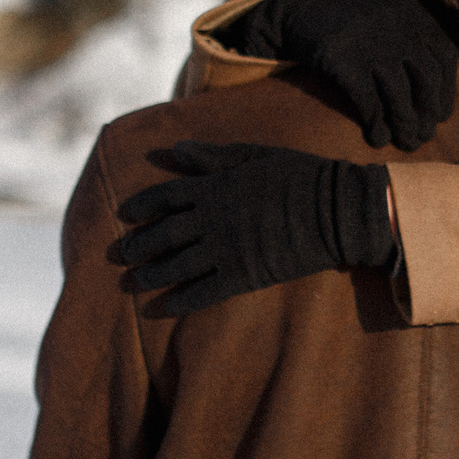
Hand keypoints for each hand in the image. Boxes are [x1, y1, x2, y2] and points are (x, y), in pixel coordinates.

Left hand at [110, 142, 397, 316]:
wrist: (334, 210)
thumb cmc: (298, 175)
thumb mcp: (254, 155)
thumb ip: (212, 156)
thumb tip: (176, 151)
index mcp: (214, 186)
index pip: (165, 196)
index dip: (142, 206)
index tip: (126, 215)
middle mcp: (212, 218)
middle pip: (164, 233)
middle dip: (141, 245)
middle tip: (124, 255)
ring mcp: (226, 249)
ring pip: (178, 264)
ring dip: (153, 273)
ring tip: (136, 280)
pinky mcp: (244, 275)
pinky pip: (205, 291)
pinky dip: (182, 300)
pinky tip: (166, 306)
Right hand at [216, 0, 457, 150]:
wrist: (299, 5)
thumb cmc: (349, 22)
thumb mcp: (386, 15)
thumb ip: (413, 39)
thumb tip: (435, 95)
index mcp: (411, 12)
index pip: (444, 57)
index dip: (446, 90)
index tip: (441, 116)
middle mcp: (395, 23)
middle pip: (425, 78)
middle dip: (428, 113)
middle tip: (423, 138)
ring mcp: (368, 40)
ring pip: (398, 94)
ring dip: (404, 125)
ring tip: (405, 144)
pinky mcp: (340, 57)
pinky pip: (367, 100)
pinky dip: (375, 124)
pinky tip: (376, 138)